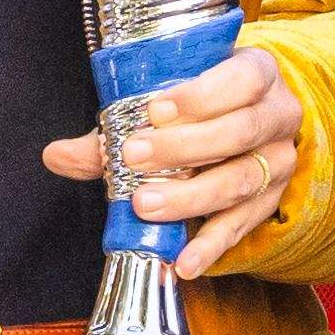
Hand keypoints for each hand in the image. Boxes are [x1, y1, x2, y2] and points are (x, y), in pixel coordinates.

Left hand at [50, 35, 306, 279]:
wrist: (251, 122)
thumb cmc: (203, 105)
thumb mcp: (169, 99)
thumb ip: (115, 124)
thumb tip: (56, 155)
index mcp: (258, 73)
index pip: (245, 77)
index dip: (204, 94)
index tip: (156, 110)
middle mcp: (278, 116)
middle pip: (240, 131)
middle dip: (184, 146)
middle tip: (134, 156)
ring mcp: (277, 162)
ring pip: (241, 180)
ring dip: (190, 196)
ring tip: (146, 205)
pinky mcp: (269, 202)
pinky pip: (241, 226)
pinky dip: (210, 246)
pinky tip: (184, 262)